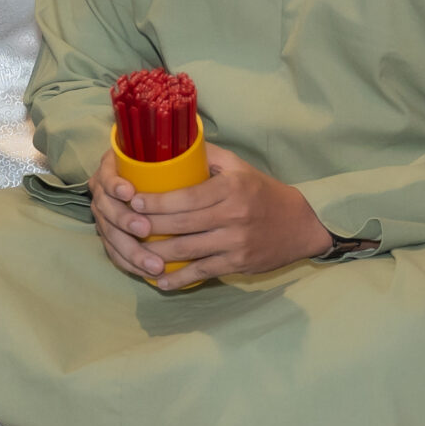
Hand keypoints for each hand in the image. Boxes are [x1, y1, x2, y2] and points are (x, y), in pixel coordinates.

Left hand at [92, 147, 333, 288]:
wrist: (298, 225)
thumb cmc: (262, 191)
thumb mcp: (239, 167)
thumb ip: (207, 156)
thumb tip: (172, 144)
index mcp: (230, 188)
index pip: (186, 196)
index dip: (156, 201)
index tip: (133, 200)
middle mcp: (233, 215)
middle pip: (180, 224)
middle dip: (148, 226)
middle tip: (126, 226)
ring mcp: (235, 242)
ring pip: (187, 250)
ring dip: (156, 255)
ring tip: (135, 253)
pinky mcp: (238, 263)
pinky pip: (202, 272)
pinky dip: (179, 279)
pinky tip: (160, 281)